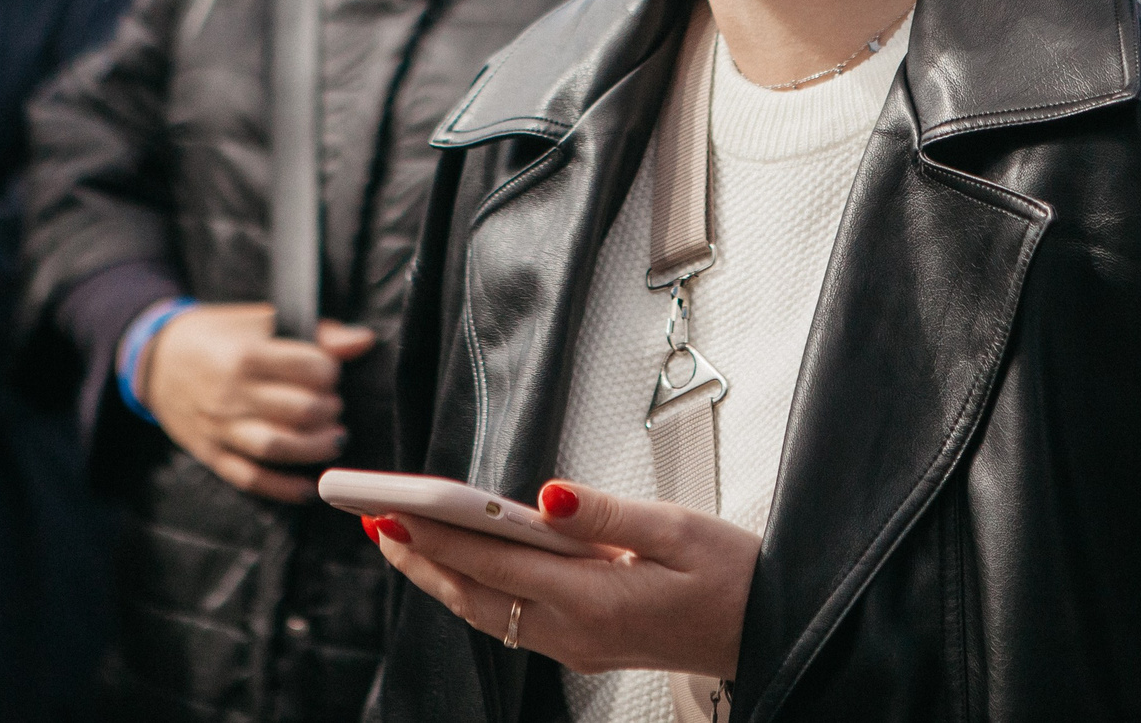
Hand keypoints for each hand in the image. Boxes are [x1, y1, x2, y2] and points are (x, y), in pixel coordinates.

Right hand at [140, 303, 376, 503]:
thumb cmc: (217, 336)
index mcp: (246, 354)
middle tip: (333, 405)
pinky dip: (283, 488)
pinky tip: (308, 486)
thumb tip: (363, 341)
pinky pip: (250, 478)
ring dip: (316, 448)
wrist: (157, 360)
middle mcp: (232, 394)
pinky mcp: (212, 454)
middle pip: (300, 410)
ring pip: (278, 447)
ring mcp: (220, 428)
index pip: (309, 368)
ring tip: (333, 438)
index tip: (330, 372)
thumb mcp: (261, 320)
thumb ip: (316, 333)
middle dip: (330, 410)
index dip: (330, 371)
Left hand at [371, 478, 759, 679]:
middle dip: (421, 559)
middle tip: (373, 521)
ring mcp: (577, 646)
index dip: (437, 536)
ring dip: (441, 576)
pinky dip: (476, 589)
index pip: (495, 563)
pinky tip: (462, 565)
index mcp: (596, 601)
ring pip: (488, 613)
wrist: (767, 633)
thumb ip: (606, 512)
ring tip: (401, 539)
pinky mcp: (584, 646)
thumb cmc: (734, 577)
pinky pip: (512, 619)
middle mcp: (576, 633)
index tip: (393, 510)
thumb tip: (546, 493)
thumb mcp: (680, 529)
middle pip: (475, 596)